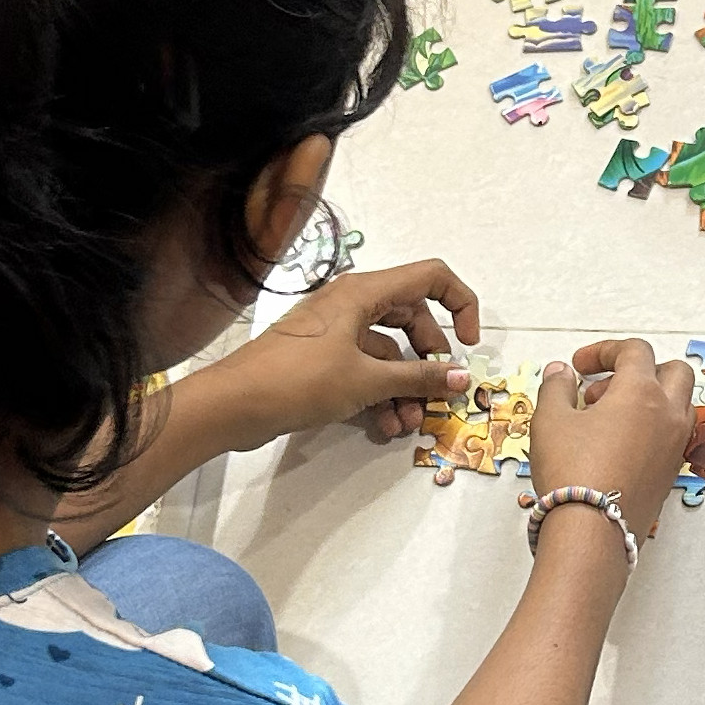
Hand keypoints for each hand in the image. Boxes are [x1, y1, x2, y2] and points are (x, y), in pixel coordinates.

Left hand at [220, 260, 482, 444]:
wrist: (234, 404)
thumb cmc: (300, 380)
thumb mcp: (366, 381)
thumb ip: (418, 377)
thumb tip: (461, 377)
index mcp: (365, 291)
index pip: (431, 277)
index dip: (460, 304)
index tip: (470, 343)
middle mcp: (353, 303)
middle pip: (412, 319)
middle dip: (429, 358)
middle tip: (438, 390)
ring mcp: (336, 331)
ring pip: (388, 351)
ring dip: (405, 386)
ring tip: (409, 423)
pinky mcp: (322, 359)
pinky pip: (365, 368)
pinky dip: (379, 394)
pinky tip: (384, 427)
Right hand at [526, 337, 696, 538]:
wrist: (591, 532)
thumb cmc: (571, 470)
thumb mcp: (550, 420)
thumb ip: (556, 387)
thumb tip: (561, 372)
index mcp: (642, 391)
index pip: (635, 351)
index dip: (605, 351)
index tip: (579, 366)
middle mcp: (668, 414)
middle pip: (672, 371)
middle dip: (638, 372)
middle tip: (600, 391)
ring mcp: (674, 445)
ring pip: (677, 404)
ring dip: (648, 400)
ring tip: (605, 419)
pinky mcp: (670, 473)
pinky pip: (671, 436)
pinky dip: (651, 428)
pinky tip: (616, 446)